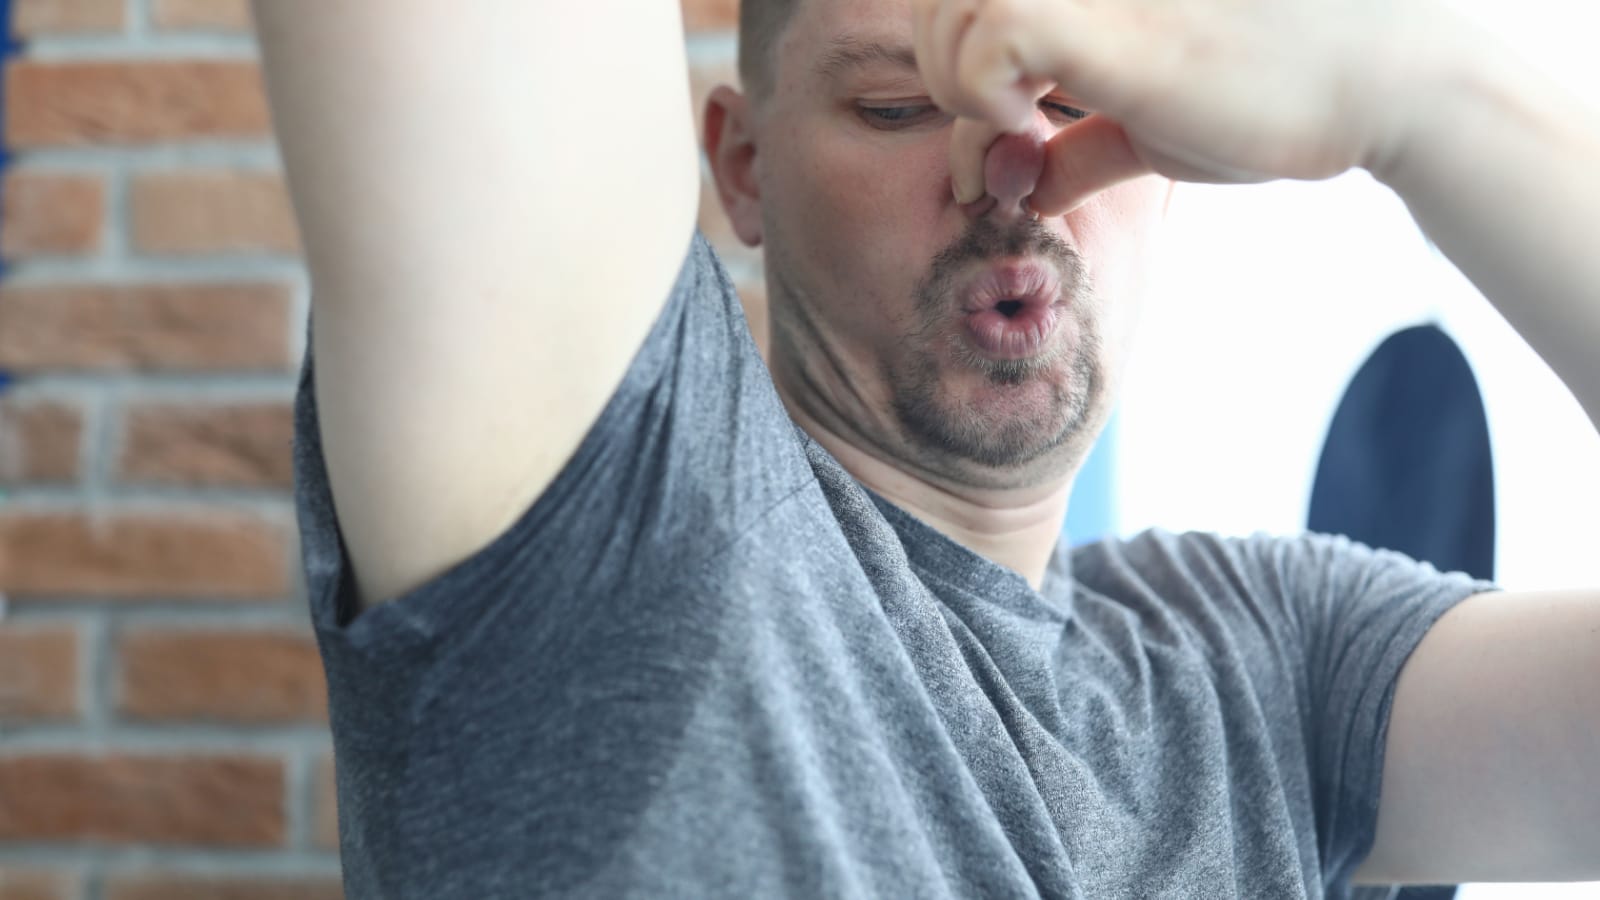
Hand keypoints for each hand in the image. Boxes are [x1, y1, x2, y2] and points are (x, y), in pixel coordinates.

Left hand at [911, 0, 1429, 212]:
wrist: (1387, 83)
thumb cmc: (1275, 90)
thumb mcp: (1153, 116)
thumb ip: (1079, 140)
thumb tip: (1020, 188)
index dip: (950, 41)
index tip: (1000, 116)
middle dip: (942, 66)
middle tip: (1007, 132)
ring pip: (944, 4)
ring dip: (954, 82)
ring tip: (1023, 126)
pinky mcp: (1103, 15)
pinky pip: (988, 38)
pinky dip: (980, 95)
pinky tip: (1033, 124)